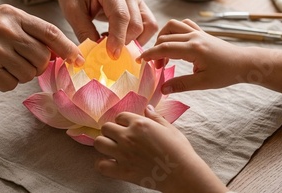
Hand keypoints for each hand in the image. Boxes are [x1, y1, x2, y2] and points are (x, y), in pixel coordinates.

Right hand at [0, 4, 83, 91]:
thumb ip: (25, 30)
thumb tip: (55, 50)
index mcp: (12, 15)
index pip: (50, 32)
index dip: (68, 48)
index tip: (78, 60)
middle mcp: (7, 30)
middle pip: (42, 57)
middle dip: (39, 65)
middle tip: (23, 62)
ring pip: (28, 73)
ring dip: (19, 74)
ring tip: (1, 64)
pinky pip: (10, 84)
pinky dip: (4, 82)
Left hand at [33, 0, 157, 58]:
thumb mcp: (72, 11)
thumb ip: (84, 32)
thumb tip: (97, 54)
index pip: (121, 16)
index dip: (118, 38)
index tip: (112, 55)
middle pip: (136, 23)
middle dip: (124, 42)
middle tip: (108, 51)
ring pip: (148, 25)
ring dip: (135, 40)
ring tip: (115, 43)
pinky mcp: (139, 3)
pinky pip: (147, 23)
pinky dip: (137, 36)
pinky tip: (119, 37)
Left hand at [94, 106, 226, 192]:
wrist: (182, 174)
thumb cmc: (179, 150)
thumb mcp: (169, 128)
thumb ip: (155, 117)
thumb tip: (147, 108)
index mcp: (139, 124)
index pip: (120, 116)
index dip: (123, 122)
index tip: (129, 128)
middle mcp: (128, 137)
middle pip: (106, 128)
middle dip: (111, 131)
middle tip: (119, 138)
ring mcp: (123, 154)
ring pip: (99, 143)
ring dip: (104, 144)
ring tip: (112, 148)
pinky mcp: (122, 170)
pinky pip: (101, 165)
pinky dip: (103, 164)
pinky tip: (111, 163)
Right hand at [138, 19, 246, 93]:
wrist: (243, 63)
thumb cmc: (225, 74)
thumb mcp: (203, 83)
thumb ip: (181, 84)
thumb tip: (163, 89)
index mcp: (193, 49)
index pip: (164, 48)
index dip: (150, 54)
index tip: (140, 61)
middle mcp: (193, 36)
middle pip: (165, 37)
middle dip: (156, 51)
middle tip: (158, 67)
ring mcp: (197, 32)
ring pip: (172, 26)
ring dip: (163, 37)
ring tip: (164, 53)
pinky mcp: (201, 32)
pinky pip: (183, 24)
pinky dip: (174, 30)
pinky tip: (175, 42)